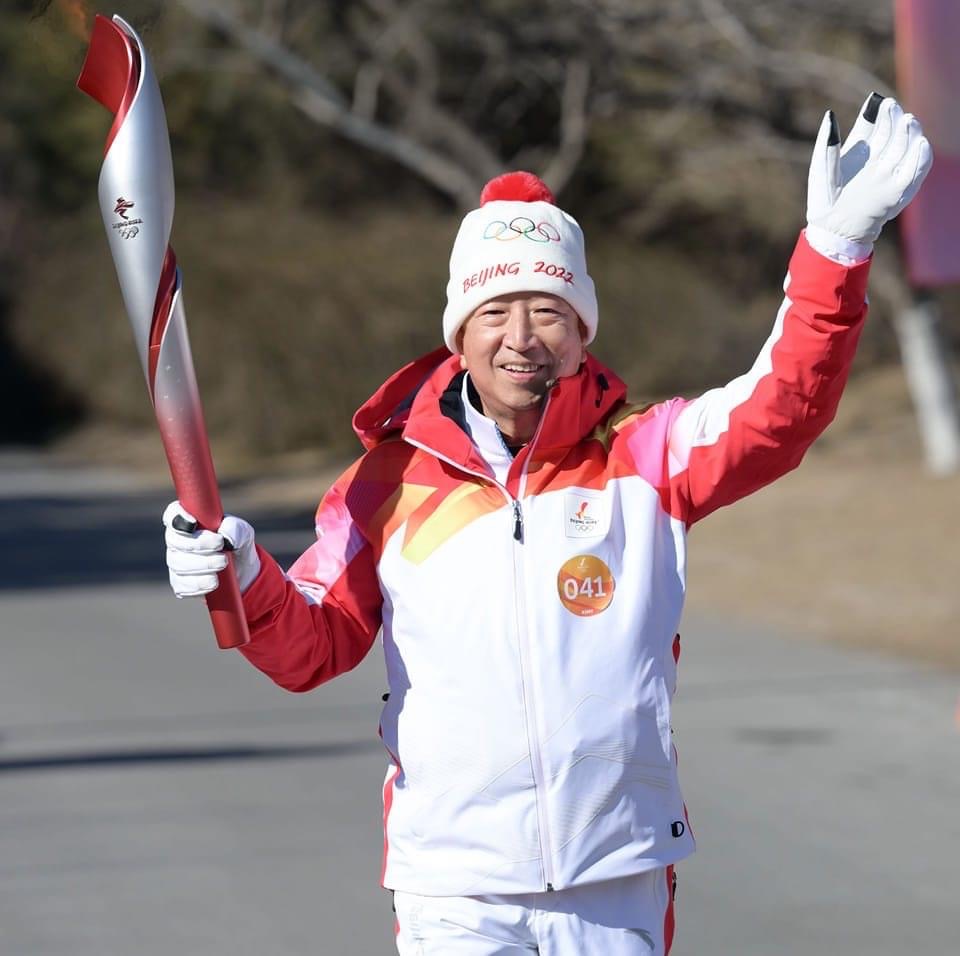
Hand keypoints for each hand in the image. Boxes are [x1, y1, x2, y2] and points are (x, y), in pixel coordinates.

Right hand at [162, 501, 260, 597]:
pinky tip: (213, 581)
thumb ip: (235, 528)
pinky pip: (182, 585)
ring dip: (202, 564)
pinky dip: (198, 584)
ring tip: (223, 563)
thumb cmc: (236, 542)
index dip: (176, 517)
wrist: (242, 570)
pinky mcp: (180, 583)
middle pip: (175, 541)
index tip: (193, 523)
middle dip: (198, 544)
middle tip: (220, 545)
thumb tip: (225, 537)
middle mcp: (177, 541)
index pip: (172, 515)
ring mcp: (176, 562)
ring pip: (178, 564)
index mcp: (188, 521)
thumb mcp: (242, 531)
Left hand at [806, 92, 931, 249]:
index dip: (878, 113)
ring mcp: (890, 174)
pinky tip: (920, 144)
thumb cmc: (824, 200)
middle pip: (892, 133)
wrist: (832, 230)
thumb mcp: (822, 168)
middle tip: (893, 108)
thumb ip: (828, 143)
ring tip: (908, 121)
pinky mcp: (900, 191)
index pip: (873, 125)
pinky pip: (915, 172)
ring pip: (907, 147)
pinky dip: (920, 158)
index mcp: (860, 151)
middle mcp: (878, 160)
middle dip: (895, 119)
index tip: (879, 102)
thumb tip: (830, 115)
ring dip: (910, 133)